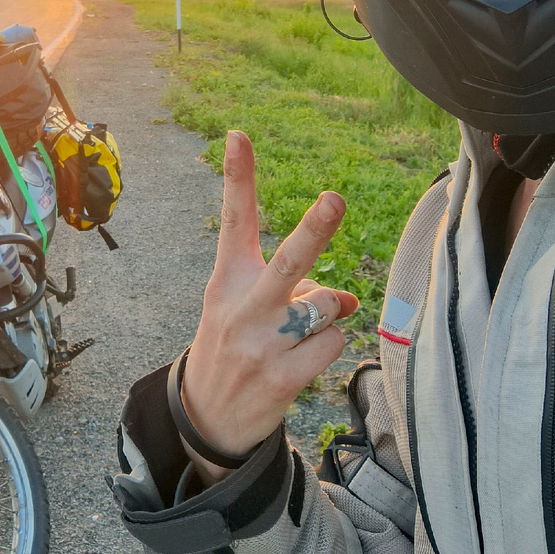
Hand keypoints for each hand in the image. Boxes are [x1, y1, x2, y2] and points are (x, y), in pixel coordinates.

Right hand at [179, 131, 358, 484]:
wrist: (207, 418)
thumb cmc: (233, 346)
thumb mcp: (242, 308)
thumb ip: (292, 289)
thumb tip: (347, 299)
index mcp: (227, 280)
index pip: (234, 220)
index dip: (239, 177)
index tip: (239, 135)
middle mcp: (242, 307)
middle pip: (288, 262)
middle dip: (314, 230)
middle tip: (335, 199)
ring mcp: (263, 344)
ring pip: (326, 306)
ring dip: (329, 313)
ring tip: (302, 332)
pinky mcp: (283, 377)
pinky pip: (333, 344)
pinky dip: (329, 346)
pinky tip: (304, 359)